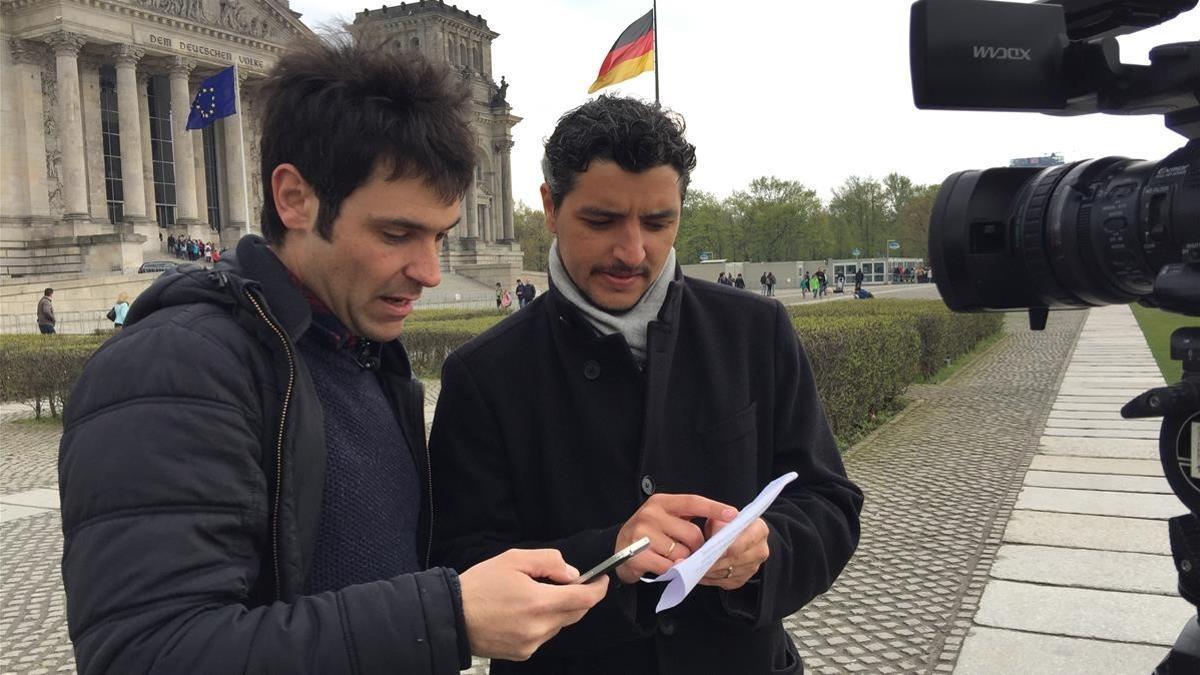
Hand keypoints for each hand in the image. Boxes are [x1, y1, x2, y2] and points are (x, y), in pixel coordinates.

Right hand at [459, 548, 607, 660]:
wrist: (452, 616)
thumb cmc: (480, 585)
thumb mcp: (514, 559)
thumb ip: (549, 562)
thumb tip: (572, 575)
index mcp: (539, 603)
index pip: (584, 600)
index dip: (598, 589)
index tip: (600, 579)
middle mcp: (539, 628)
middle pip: (575, 613)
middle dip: (577, 597)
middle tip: (562, 582)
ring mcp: (531, 644)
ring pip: (559, 624)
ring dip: (556, 610)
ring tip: (531, 596)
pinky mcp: (523, 653)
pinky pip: (544, 636)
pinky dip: (542, 623)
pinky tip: (521, 612)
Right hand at [614, 494, 737, 583]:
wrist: (617, 550)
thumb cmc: (648, 534)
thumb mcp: (664, 518)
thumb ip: (686, 519)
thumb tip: (719, 526)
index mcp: (661, 502)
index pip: (692, 501)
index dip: (714, 508)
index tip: (733, 514)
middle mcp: (650, 514)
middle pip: (692, 533)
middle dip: (698, 547)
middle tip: (692, 552)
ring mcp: (642, 535)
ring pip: (682, 553)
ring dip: (683, 560)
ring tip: (673, 559)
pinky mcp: (636, 555)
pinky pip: (668, 567)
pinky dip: (672, 570)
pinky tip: (666, 567)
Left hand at [698, 517, 769, 590]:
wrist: (732, 534)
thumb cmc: (725, 523)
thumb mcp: (721, 516)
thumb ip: (719, 522)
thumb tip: (714, 535)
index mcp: (759, 530)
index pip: (748, 539)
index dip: (732, 545)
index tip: (716, 548)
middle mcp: (760, 550)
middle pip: (737, 559)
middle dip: (717, 560)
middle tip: (699, 559)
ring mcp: (753, 567)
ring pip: (729, 573)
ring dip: (711, 570)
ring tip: (695, 565)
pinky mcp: (742, 579)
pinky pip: (725, 582)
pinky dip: (711, 578)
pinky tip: (700, 572)